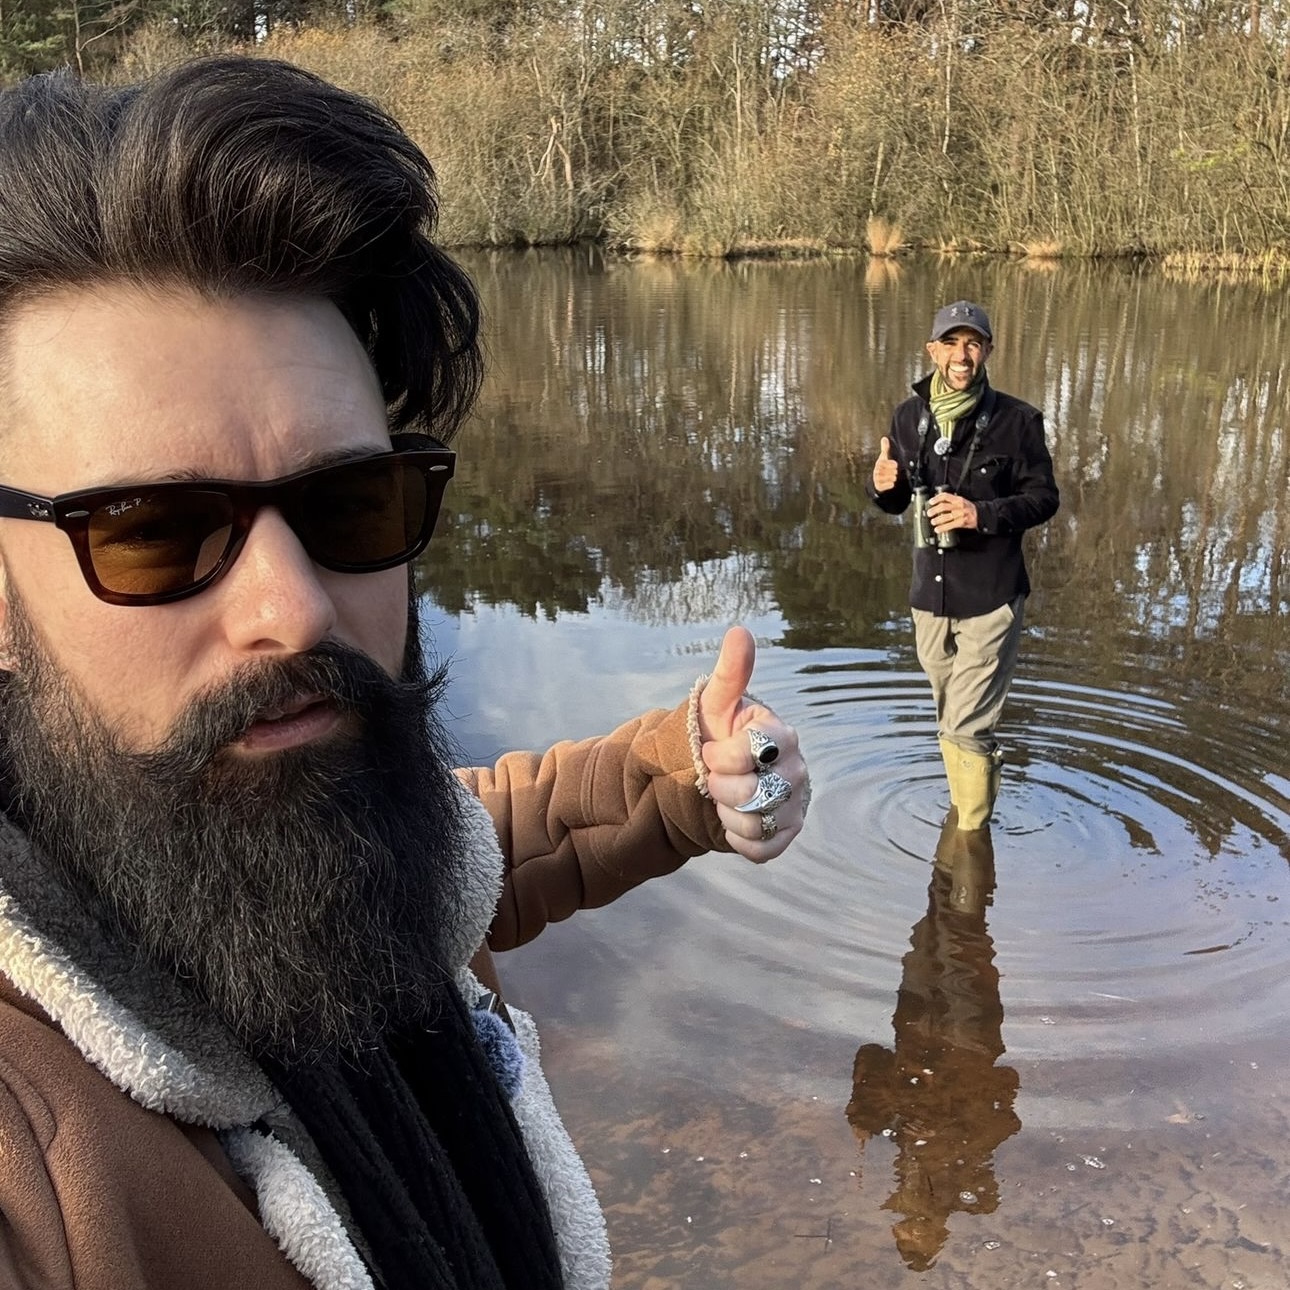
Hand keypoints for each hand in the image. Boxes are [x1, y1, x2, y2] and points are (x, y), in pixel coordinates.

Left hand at [697, 625, 807, 862]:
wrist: (718, 774)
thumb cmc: (718, 732)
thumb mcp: (717, 703)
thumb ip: (731, 672)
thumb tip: (739, 632)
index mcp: (782, 735)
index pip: (753, 751)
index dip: (721, 756)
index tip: (710, 750)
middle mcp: (796, 769)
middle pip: (752, 791)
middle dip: (719, 787)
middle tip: (712, 778)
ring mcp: (795, 803)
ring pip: (755, 822)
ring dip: (726, 813)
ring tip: (722, 799)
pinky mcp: (787, 832)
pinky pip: (762, 848)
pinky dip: (738, 839)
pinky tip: (731, 821)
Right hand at [872, 436, 898, 492]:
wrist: (878, 479)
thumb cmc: (883, 466)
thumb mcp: (884, 457)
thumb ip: (885, 448)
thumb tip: (884, 438)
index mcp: (879, 464)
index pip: (882, 463)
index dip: (890, 464)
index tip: (896, 465)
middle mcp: (876, 471)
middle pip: (885, 471)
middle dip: (892, 472)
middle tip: (895, 472)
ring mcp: (877, 479)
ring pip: (885, 478)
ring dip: (891, 478)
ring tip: (893, 477)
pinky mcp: (878, 486)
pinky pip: (883, 486)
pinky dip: (889, 485)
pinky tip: (892, 483)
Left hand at [927, 491, 977, 532]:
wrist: (981, 515)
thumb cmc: (969, 509)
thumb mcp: (961, 501)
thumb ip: (951, 501)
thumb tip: (939, 503)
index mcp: (958, 499)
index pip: (945, 496)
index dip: (936, 498)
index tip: (930, 502)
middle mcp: (959, 506)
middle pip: (943, 506)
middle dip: (934, 510)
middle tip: (929, 513)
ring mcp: (960, 514)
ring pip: (946, 516)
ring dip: (937, 520)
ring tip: (933, 522)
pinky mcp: (961, 522)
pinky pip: (950, 525)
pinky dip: (942, 528)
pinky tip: (938, 529)